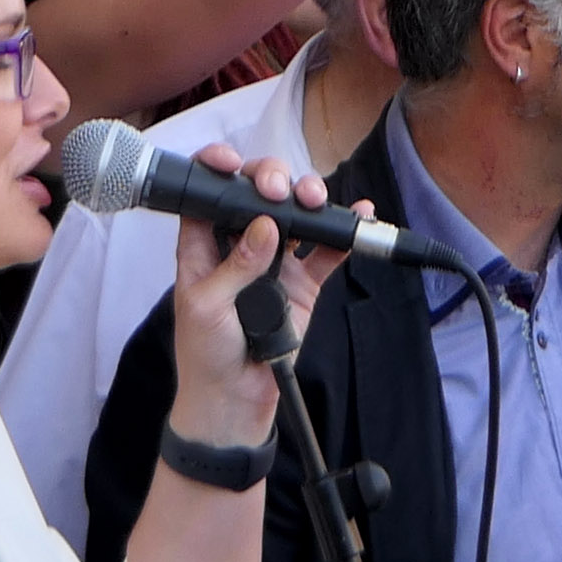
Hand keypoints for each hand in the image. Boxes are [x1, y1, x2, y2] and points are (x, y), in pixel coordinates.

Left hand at [161, 153, 335, 429]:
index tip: (229, 162)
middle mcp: (240, 246)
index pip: (208, 195)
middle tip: (279, 190)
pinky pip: (326, 252)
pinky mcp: (304, 283)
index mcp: (203, 246)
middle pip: (257, 197)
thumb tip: (264, 226)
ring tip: (315, 200)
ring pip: (293, 216)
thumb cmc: (204, 354)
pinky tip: (358, 214)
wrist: (234, 399)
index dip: (217, 171)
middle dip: (270, 181)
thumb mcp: (207, 307)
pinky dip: (342, 233)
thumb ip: (236, 266)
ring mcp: (275, 262)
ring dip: (306, 200)